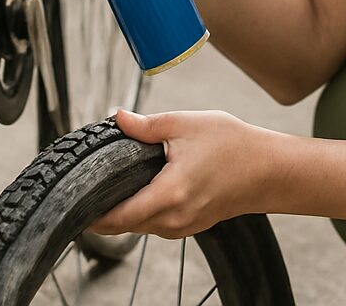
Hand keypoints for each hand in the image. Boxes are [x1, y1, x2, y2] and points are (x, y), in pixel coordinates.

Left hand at [88, 109, 279, 238]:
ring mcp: (184, 227)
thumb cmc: (233, 145)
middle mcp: (174, 219)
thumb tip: (115, 117)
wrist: (270, 170)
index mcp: (169, 194)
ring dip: (125, 211)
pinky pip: (157, 224)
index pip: (117, 217)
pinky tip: (142, 188)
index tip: (74, 200)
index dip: (91, 213)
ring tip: (113, 183)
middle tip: (89, 184)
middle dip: (104, 210)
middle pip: (124, 225)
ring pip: (140, 227)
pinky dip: (144, 211)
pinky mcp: (192, 226)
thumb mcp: (185, 124)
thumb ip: (145, 125)